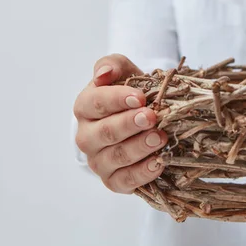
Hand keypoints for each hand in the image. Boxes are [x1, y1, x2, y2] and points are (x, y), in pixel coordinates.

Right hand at [73, 54, 167, 193]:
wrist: (142, 116)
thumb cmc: (130, 92)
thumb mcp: (124, 71)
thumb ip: (112, 65)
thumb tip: (102, 74)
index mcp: (86, 107)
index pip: (95, 103)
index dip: (117, 100)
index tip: (140, 97)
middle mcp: (87, 136)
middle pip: (105, 132)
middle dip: (129, 124)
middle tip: (152, 117)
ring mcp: (99, 161)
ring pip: (116, 157)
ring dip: (139, 147)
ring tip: (160, 138)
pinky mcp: (113, 180)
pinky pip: (125, 181)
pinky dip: (143, 173)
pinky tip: (159, 162)